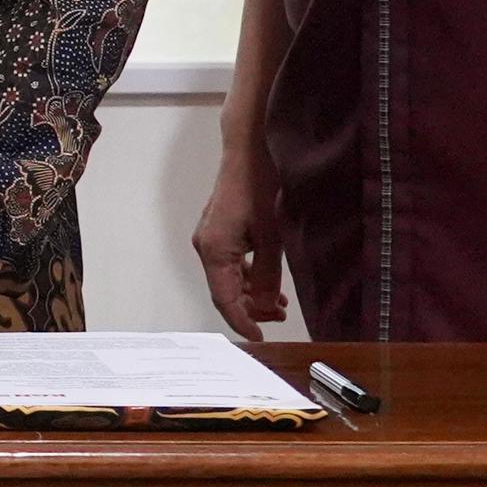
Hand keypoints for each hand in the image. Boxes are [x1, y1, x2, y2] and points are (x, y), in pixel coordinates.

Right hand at [191, 139, 290, 341]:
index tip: (260, 338)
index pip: (224, 299)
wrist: (250, 149)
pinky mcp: (220, 230)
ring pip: (229, 278)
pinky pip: (231, 263)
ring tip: (280, 304)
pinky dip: (249, 276)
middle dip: (251, 308)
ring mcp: (211, 237)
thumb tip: (265, 307)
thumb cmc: (261, 186)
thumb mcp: (273, 236)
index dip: (242, 322)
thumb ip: (268, 275)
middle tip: (280, 318)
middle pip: (224, 291)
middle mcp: (206, 246)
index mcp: (214, 250)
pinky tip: (269, 281)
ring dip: (252, 293)